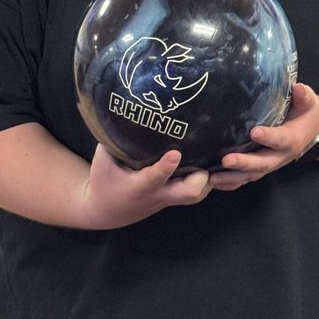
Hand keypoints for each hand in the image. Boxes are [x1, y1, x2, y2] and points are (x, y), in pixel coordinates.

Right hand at [82, 143, 211, 227]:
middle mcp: (159, 194)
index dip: (166, 167)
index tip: (175, 153)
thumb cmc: (104, 181)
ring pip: (198, 194)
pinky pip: (198, 191)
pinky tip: (212, 159)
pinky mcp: (176, 197)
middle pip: (189, 193)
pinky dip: (206, 179)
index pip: (154, 178)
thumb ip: (114, 139)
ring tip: (215, 154)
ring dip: (208, 178)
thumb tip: (124, 107)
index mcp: (138, 187)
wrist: (107, 210)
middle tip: (205, 157)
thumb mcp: (103, 160)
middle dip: (201, 178)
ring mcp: (170, 198)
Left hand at [207, 82, 318, 191]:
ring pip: (252, 175)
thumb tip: (298, 88)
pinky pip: (245, 179)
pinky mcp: (260, 169)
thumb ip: (304, 96)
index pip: (282, 140)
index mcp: (292, 139)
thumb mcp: (308, 103)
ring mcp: (269, 164)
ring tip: (213, 178)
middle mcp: (280, 156)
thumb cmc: (304, 114)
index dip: (269, 137)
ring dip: (232, 177)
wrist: (308, 132)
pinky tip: (214, 182)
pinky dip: (230, 183)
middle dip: (245, 163)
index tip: (254, 132)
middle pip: (263, 163)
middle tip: (227, 160)